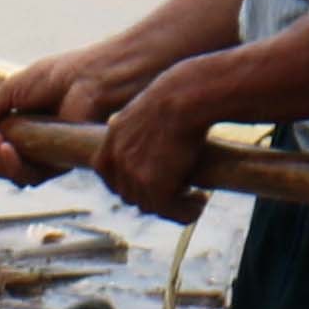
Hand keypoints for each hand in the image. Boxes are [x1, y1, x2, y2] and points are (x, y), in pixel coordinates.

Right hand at [0, 50, 81, 179]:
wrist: (89, 78)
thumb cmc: (58, 77)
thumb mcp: (13, 89)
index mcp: (23, 126)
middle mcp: (35, 144)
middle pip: (3, 166)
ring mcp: (48, 155)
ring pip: (17, 175)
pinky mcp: (61, 162)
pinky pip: (34, 175)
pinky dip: (16, 166)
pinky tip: (8, 149)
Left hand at [92, 75, 217, 220]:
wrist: (186, 96)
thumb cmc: (178, 96)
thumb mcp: (149, 110)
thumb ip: (143, 132)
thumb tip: (156, 147)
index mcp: (113, 137)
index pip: (107, 174)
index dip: (128, 183)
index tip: (149, 185)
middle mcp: (117, 157)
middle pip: (129, 194)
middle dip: (153, 197)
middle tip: (181, 192)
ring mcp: (132, 173)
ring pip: (149, 206)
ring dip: (172, 207)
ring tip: (195, 198)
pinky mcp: (153, 184)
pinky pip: (168, 210)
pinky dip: (185, 212)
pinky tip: (201, 201)